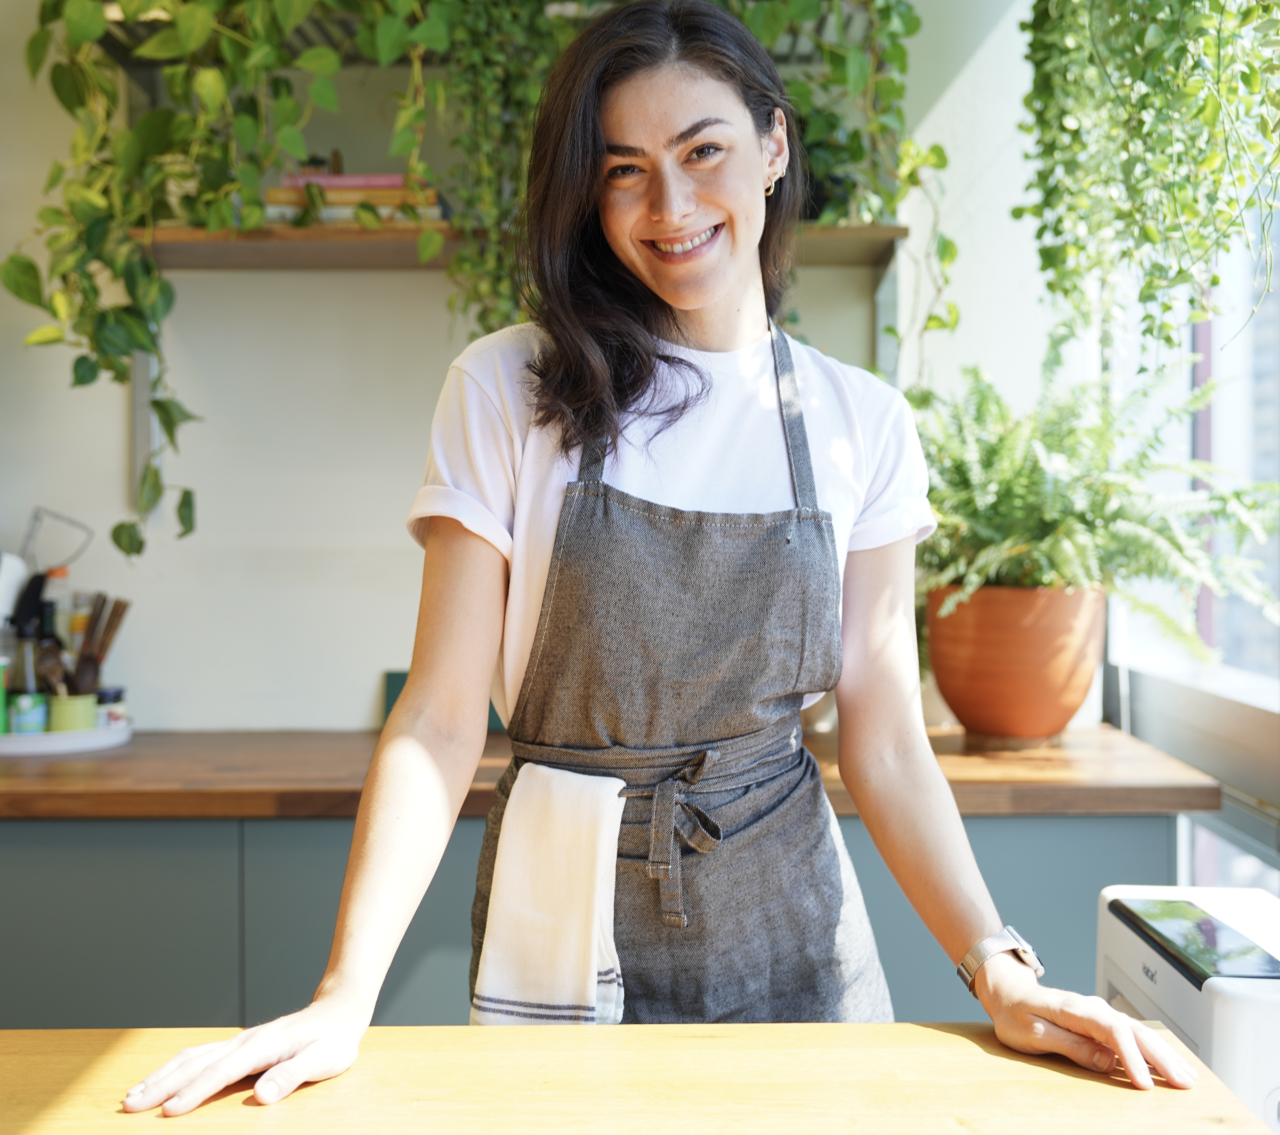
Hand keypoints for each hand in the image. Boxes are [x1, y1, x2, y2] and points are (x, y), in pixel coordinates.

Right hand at [120, 993, 370, 1116]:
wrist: (337, 1013)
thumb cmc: (332, 1040)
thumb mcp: (322, 1061)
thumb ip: (291, 1076)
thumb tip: (260, 1096)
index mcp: (263, 1046)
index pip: (222, 1072)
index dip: (195, 1092)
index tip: (168, 1111)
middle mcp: (245, 1041)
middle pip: (196, 1063)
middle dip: (162, 1083)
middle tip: (129, 1104)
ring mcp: (240, 1043)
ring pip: (192, 1057)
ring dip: (162, 1075)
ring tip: (133, 1094)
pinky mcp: (239, 1048)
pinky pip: (200, 1057)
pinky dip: (176, 1068)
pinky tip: (161, 1079)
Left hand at [974, 952, 1197, 1089]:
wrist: (1008, 994)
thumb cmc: (1015, 1015)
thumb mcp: (1034, 1033)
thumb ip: (1070, 1045)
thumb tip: (1107, 1061)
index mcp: (1076, 1009)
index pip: (1113, 1031)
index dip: (1132, 1058)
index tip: (1144, 1086)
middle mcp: (1093, 1008)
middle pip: (1135, 1031)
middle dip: (1161, 1058)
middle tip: (1184, 1085)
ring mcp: (1100, 1013)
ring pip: (1139, 1032)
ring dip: (1163, 1054)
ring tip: (1187, 1077)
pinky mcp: (1101, 1022)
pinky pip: (1132, 1034)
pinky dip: (1153, 1049)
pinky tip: (1168, 1062)